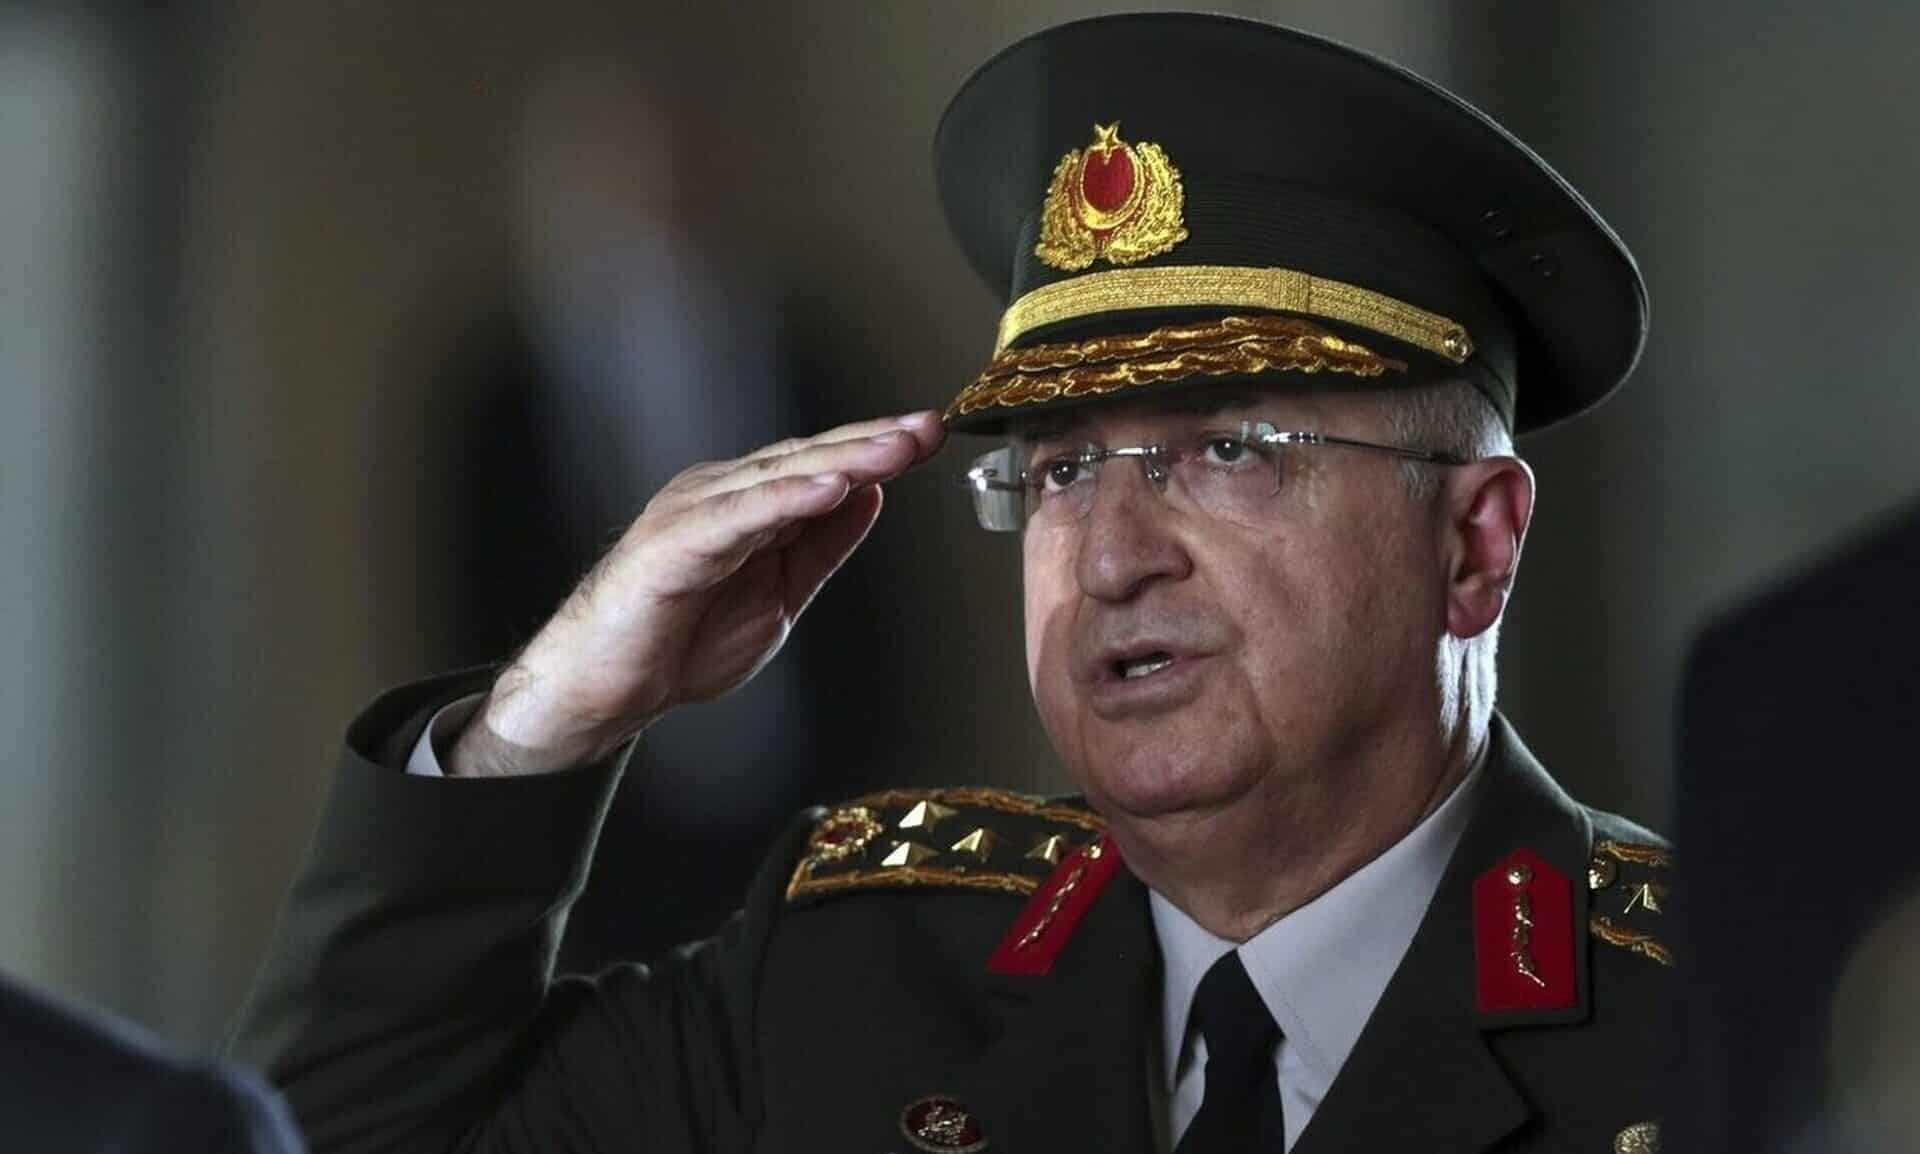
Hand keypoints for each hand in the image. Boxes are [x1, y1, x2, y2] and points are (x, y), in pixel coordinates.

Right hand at [449, 410, 947, 775]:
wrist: (605, 689)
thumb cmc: (678, 641)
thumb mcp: (780, 592)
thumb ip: (821, 545)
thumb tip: (870, 497)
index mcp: (746, 505)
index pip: (820, 464)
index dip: (875, 449)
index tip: (928, 435)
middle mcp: (721, 496)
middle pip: (806, 458)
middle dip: (872, 442)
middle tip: (927, 428)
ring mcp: (695, 514)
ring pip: (778, 477)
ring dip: (842, 460)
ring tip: (894, 450)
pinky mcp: (673, 544)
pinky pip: (738, 516)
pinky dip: (785, 499)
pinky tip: (830, 488)